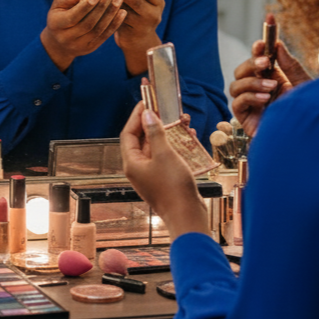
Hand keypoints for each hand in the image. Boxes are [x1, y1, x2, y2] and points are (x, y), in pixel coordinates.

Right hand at [41, 0, 126, 70]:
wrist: (59, 42)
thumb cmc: (59, 16)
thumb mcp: (59, 4)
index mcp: (56, 24)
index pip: (73, 16)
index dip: (86, 6)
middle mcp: (67, 38)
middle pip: (88, 24)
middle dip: (101, 8)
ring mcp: (80, 45)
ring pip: (98, 30)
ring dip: (110, 14)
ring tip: (118, 0)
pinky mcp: (91, 48)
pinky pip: (105, 36)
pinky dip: (115, 23)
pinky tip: (122, 12)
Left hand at [108, 0, 163, 73]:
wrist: (139, 38)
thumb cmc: (137, 11)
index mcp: (157, 0)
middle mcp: (154, 13)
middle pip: (137, 0)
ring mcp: (144, 25)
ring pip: (127, 11)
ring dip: (112, 0)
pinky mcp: (133, 33)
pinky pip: (120, 20)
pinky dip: (109, 11)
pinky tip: (99, 3)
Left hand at [120, 102, 209, 239]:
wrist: (187, 216)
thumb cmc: (173, 187)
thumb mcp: (164, 154)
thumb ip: (155, 133)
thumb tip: (148, 115)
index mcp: (132, 162)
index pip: (128, 133)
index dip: (137, 116)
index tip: (147, 102)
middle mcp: (139, 168)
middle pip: (143, 138)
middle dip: (156, 122)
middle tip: (166, 109)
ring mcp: (152, 174)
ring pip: (158, 146)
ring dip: (169, 133)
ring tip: (183, 121)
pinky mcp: (164, 178)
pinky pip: (167, 156)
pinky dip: (176, 146)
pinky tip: (189, 138)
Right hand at [229, 37, 309, 136]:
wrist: (310, 137)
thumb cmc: (309, 112)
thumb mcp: (302, 84)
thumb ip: (290, 65)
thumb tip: (278, 44)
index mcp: (271, 78)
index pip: (257, 60)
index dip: (256, 50)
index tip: (262, 42)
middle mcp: (258, 89)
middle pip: (241, 71)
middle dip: (251, 64)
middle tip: (265, 62)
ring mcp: (250, 104)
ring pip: (235, 85)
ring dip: (252, 82)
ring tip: (272, 87)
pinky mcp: (245, 118)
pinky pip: (238, 103)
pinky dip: (250, 97)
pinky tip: (266, 99)